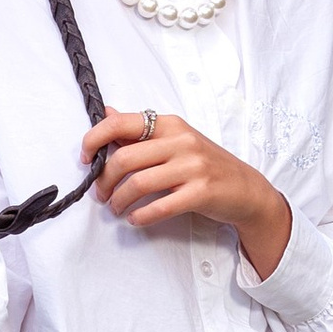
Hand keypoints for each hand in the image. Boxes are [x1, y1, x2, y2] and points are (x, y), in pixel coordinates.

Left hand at [84, 105, 291, 276]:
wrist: (246, 188)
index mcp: (170, 124)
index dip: (94, 139)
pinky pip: (160, 206)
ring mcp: (193, 166)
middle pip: (124, 158)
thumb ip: (140, 130)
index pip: (120, 123)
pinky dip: (141, 216)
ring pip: (138, 183)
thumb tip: (107, 112)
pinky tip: (135, 219)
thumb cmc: (206, 164)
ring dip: (119, 200)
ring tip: (117, 208)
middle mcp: (181, 141)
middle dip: (104, 180)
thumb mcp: (175, 140)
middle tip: (101, 193)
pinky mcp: (200, 192)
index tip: (86, 158)